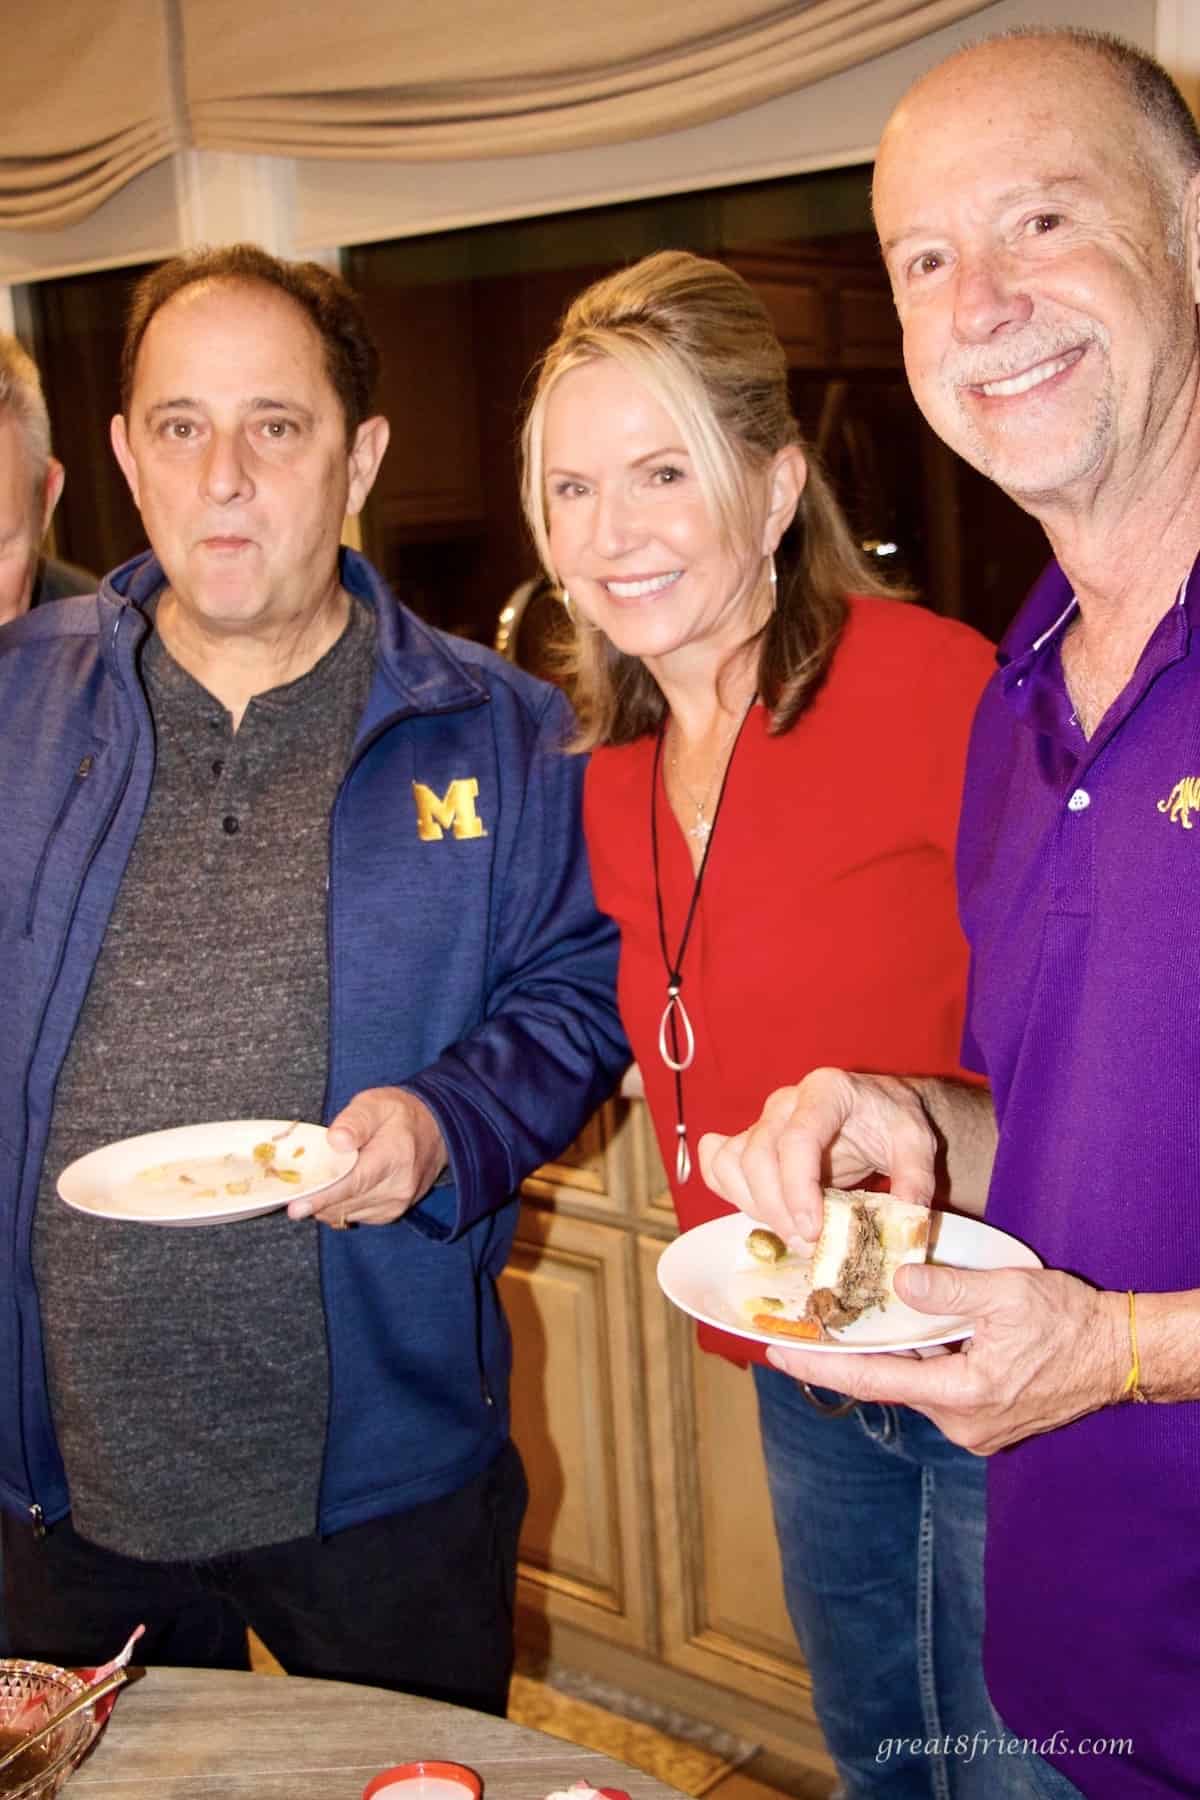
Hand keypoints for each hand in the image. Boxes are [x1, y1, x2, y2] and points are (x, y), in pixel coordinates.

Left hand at [288, 1087, 447, 1227]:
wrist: (436, 1132)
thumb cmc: (400, 1115)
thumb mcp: (376, 1104)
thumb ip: (355, 1120)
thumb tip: (336, 1141)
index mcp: (393, 1156)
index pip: (353, 1183)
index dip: (322, 1197)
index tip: (296, 1208)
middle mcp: (397, 1188)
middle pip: (344, 1202)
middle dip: (315, 1197)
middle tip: (293, 1184)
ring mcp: (394, 1205)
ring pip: (343, 1213)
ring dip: (325, 1201)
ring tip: (319, 1178)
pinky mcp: (389, 1215)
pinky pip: (351, 1215)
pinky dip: (337, 1205)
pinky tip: (337, 1185)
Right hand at [698, 1069, 937, 1242]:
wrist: (876, 1110)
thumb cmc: (891, 1121)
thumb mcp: (916, 1141)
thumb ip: (915, 1176)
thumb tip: (907, 1217)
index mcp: (827, 1092)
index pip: (797, 1138)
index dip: (797, 1188)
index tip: (813, 1230)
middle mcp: (786, 1102)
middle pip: (757, 1156)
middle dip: (777, 1210)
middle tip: (809, 1245)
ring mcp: (763, 1120)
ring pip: (732, 1163)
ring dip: (754, 1207)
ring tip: (791, 1233)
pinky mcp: (749, 1140)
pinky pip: (719, 1164)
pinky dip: (730, 1193)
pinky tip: (762, 1213)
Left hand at [765, 1264, 1126, 1453]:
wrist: (1120, 1354)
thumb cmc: (1070, 1323)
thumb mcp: (1008, 1294)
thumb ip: (950, 1289)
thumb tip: (899, 1282)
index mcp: (964, 1396)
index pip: (876, 1380)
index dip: (824, 1364)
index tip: (780, 1350)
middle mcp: (963, 1424)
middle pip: (891, 1382)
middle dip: (849, 1353)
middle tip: (802, 1324)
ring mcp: (975, 1426)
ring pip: (914, 1383)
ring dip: (887, 1353)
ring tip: (842, 1319)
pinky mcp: (985, 1418)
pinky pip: (936, 1384)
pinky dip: (917, 1358)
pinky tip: (900, 1329)